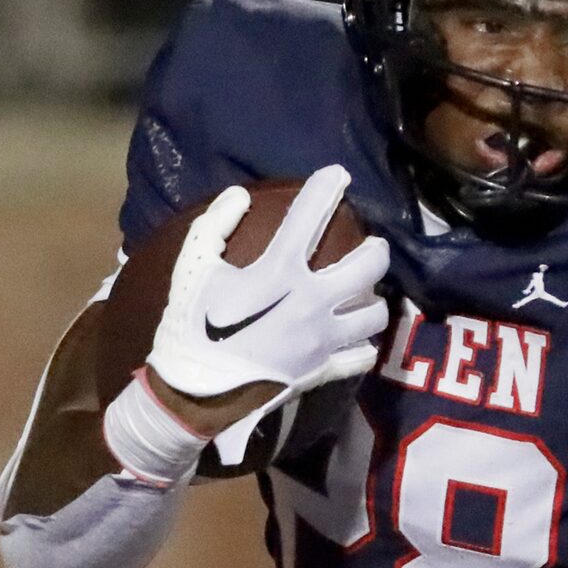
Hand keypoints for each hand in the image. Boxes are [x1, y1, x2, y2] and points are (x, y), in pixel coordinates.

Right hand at [147, 163, 391, 413]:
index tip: (338, 174)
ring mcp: (325, 339)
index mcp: (279, 272)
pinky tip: (355, 337)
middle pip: (370, 267)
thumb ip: (214, 226)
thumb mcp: (192, 268)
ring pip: (376, 313)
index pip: (309, 218)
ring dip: (374, 299)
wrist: (196, 393)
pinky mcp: (326, 370)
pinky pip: (363, 354)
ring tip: (363, 294)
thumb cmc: (191, 325)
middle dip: (377, 250)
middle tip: (372, 246)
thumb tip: (238, 195)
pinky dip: (363, 344)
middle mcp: (313, 302)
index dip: (326, 189)